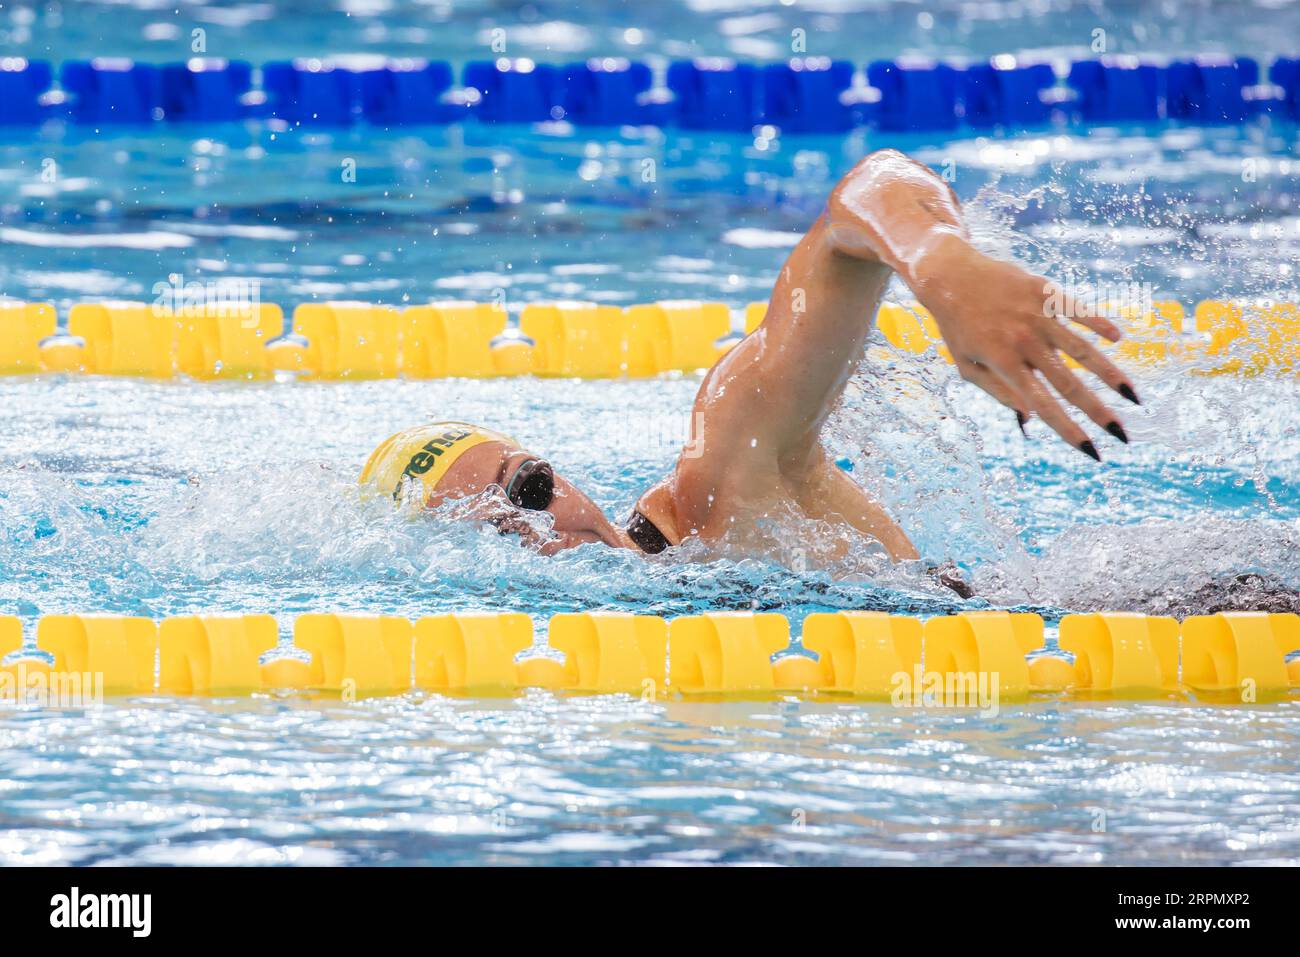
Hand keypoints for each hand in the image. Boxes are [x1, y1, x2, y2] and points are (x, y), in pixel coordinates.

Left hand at [910, 234, 1139, 459]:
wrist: (949, 275)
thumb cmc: (957, 327)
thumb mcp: (966, 365)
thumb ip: (998, 392)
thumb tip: (1032, 419)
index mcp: (1003, 363)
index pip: (1043, 406)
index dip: (1069, 430)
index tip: (1091, 451)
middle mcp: (1024, 341)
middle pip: (1069, 384)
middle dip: (1098, 412)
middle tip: (1123, 434)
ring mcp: (1038, 315)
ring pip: (1082, 349)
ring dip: (1111, 375)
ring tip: (1132, 396)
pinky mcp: (1045, 291)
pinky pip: (1079, 310)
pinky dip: (1100, 324)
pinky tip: (1118, 339)